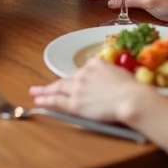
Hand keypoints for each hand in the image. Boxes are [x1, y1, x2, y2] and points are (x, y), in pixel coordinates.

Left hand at [29, 57, 155, 123]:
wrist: (131, 98)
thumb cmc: (132, 89)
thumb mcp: (119, 73)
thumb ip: (108, 75)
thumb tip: (107, 80)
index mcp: (94, 64)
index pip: (80, 73)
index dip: (75, 81)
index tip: (71, 84)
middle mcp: (83, 73)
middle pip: (65, 80)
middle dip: (52, 85)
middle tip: (39, 87)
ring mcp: (77, 88)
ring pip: (58, 89)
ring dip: (45, 92)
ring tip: (35, 93)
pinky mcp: (75, 104)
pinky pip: (57, 102)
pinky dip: (46, 101)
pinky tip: (39, 102)